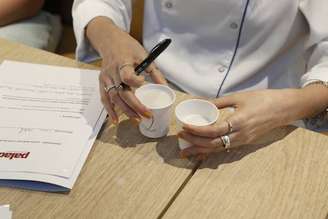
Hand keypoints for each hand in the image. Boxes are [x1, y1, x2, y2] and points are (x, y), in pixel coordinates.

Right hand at [87, 17, 166, 123]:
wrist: (110, 40)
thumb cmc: (128, 47)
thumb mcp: (143, 55)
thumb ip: (154, 72)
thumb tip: (165, 87)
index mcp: (123, 62)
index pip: (127, 76)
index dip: (135, 82)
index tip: (143, 82)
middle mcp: (112, 71)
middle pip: (121, 92)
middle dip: (135, 106)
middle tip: (147, 115)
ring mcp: (106, 77)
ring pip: (114, 98)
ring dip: (125, 110)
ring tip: (137, 119)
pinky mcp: (102, 82)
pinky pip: (105, 98)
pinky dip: (110, 110)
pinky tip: (116, 119)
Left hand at [179, 89, 302, 158]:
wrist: (284, 108)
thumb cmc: (262, 99)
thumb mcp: (238, 97)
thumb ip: (218, 102)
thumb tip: (199, 102)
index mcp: (239, 122)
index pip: (213, 131)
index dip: (197, 130)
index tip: (184, 127)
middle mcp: (240, 136)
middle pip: (213, 144)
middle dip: (194, 143)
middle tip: (180, 138)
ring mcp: (243, 141)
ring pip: (218, 149)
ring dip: (201, 150)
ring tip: (186, 151)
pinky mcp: (245, 142)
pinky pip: (225, 148)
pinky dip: (211, 150)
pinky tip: (202, 150)